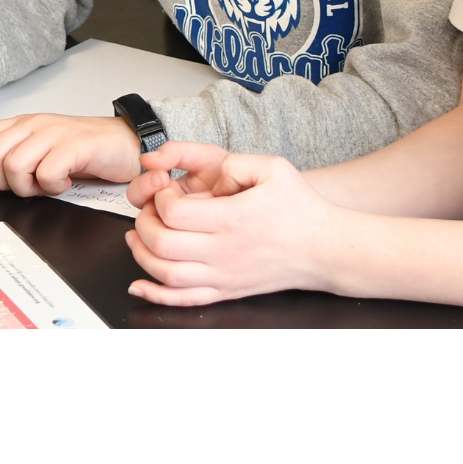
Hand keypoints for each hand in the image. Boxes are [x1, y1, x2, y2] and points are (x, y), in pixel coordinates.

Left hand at [0, 112, 140, 196]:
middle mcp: (34, 124)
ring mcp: (54, 133)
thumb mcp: (43, 149)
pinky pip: (46, 174)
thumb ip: (17, 155)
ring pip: (14, 166)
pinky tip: (66, 181)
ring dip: (29, 187)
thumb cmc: (84, 151)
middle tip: (28, 186)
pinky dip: (53, 187)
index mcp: (23, 124)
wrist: (125, 143)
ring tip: (48, 184)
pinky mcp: (74, 146)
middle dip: (3, 183)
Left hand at [125, 147, 333, 305]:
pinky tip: (139, 285)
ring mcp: (224, 276)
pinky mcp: (227, 291)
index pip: (174, 213)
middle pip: (163, 244)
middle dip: (144, 224)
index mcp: (232, 219)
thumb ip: (235, 163)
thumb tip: (207, 177)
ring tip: (137, 237)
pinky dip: (156, 295)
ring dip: (141, 255)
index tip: (166, 190)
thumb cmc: (300, 208)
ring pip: (167, 274)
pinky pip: (184, 300)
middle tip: (148, 211)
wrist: (324, 248)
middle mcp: (225, 251)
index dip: (160, 198)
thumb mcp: (273, 168)